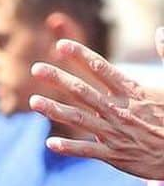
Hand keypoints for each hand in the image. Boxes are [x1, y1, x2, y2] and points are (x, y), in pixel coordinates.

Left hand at [29, 32, 163, 180]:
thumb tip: (160, 31)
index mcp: (132, 91)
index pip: (102, 68)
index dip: (80, 56)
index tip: (61, 46)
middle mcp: (119, 109)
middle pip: (83, 91)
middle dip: (58, 79)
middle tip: (36, 68)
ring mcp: (114, 132)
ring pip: (79, 119)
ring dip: (54, 110)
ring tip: (33, 102)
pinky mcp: (114, 154)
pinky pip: (87, 150)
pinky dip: (69, 147)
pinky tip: (50, 143)